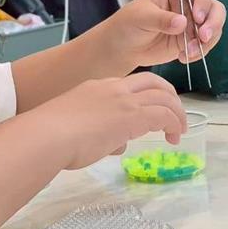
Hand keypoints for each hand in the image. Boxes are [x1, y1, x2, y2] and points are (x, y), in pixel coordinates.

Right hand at [39, 73, 186, 168]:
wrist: (48, 135)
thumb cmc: (52, 136)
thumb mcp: (77, 129)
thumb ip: (101, 134)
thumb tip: (118, 145)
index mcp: (98, 87)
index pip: (132, 84)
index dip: (148, 95)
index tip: (152, 112)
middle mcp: (114, 89)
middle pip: (154, 83)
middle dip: (170, 97)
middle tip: (175, 116)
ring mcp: (125, 101)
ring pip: (164, 97)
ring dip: (176, 113)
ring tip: (179, 130)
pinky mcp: (133, 117)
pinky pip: (164, 115)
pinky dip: (174, 124)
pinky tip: (174, 137)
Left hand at [111, 0, 226, 67]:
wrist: (123, 47)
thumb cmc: (128, 24)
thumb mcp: (141, 17)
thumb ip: (161, 19)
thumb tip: (182, 23)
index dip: (204, 0)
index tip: (197, 17)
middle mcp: (189, 6)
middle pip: (215, 8)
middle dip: (213, 23)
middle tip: (203, 37)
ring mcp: (191, 24)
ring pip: (214, 28)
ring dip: (207, 42)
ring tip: (187, 53)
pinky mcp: (190, 41)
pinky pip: (205, 46)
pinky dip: (200, 53)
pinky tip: (183, 58)